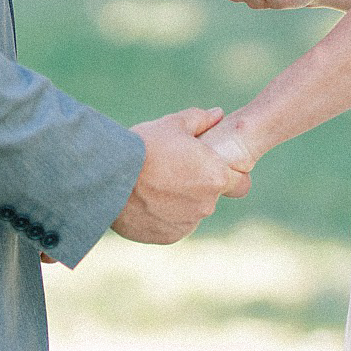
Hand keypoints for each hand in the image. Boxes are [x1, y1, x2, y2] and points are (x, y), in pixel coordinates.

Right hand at [111, 107, 250, 244]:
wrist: (110, 177)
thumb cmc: (144, 147)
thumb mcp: (173, 124)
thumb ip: (200, 119)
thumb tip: (217, 114)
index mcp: (216, 177)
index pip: (241, 184)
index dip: (230, 176)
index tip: (214, 169)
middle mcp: (207, 205)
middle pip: (211, 197)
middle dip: (198, 186)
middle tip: (172, 171)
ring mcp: (187, 224)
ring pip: (190, 212)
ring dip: (179, 202)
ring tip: (154, 185)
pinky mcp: (168, 237)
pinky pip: (172, 225)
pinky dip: (163, 216)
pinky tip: (146, 201)